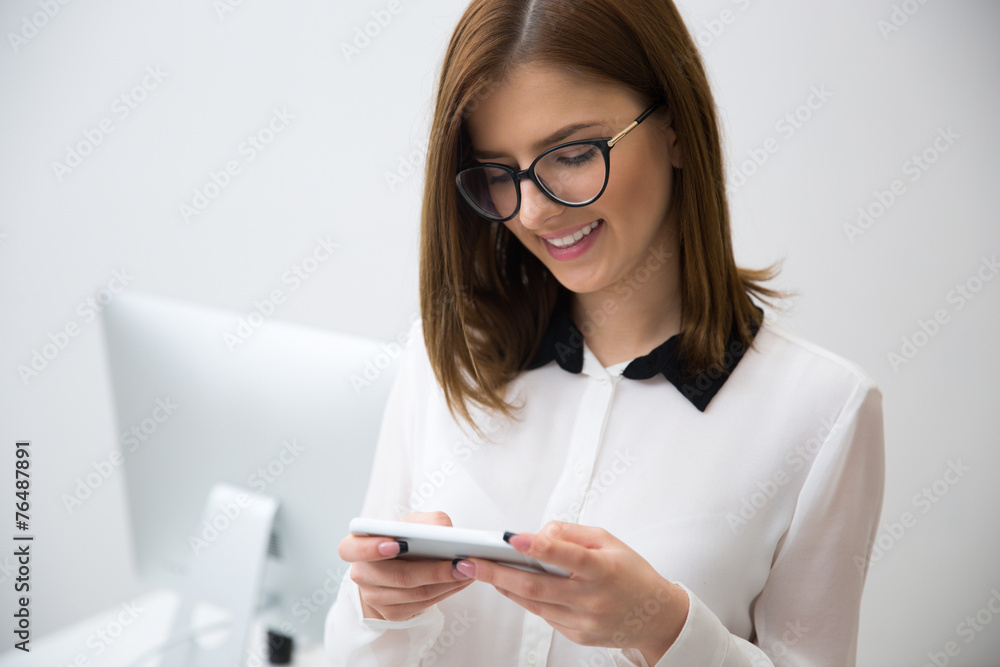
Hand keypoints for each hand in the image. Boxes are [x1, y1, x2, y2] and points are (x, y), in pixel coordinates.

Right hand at [338, 511, 474, 620]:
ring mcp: (374, 598)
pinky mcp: (392, 614)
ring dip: (447, 582)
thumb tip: (446, 532)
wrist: (399, 564)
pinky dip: (446, 591)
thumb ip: (426, 521)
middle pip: (398, 576)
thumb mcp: (411, 523)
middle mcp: (361, 575)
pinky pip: (423, 605)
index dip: (371, 548)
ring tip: (468, 569)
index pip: (350, 549)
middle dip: (433, 569)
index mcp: (355, 547)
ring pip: (415, 593)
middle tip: (459, 561)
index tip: (395, 544)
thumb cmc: (404, 539)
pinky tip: (461, 580)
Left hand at [453, 521, 688, 663]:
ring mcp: (583, 621)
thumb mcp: (608, 541)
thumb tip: (539, 534)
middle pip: (537, 587)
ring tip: (478, 570)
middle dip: (497, 573)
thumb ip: (572, 534)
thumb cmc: (631, 572)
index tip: (511, 538)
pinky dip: (524, 599)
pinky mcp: (577, 636)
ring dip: (503, 586)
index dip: (538, 547)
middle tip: (469, 561)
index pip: (567, 557)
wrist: (655, 617)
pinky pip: (544, 615)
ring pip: (534, 604)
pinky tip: (509, 585)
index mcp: (604, 570)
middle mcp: (592, 599)